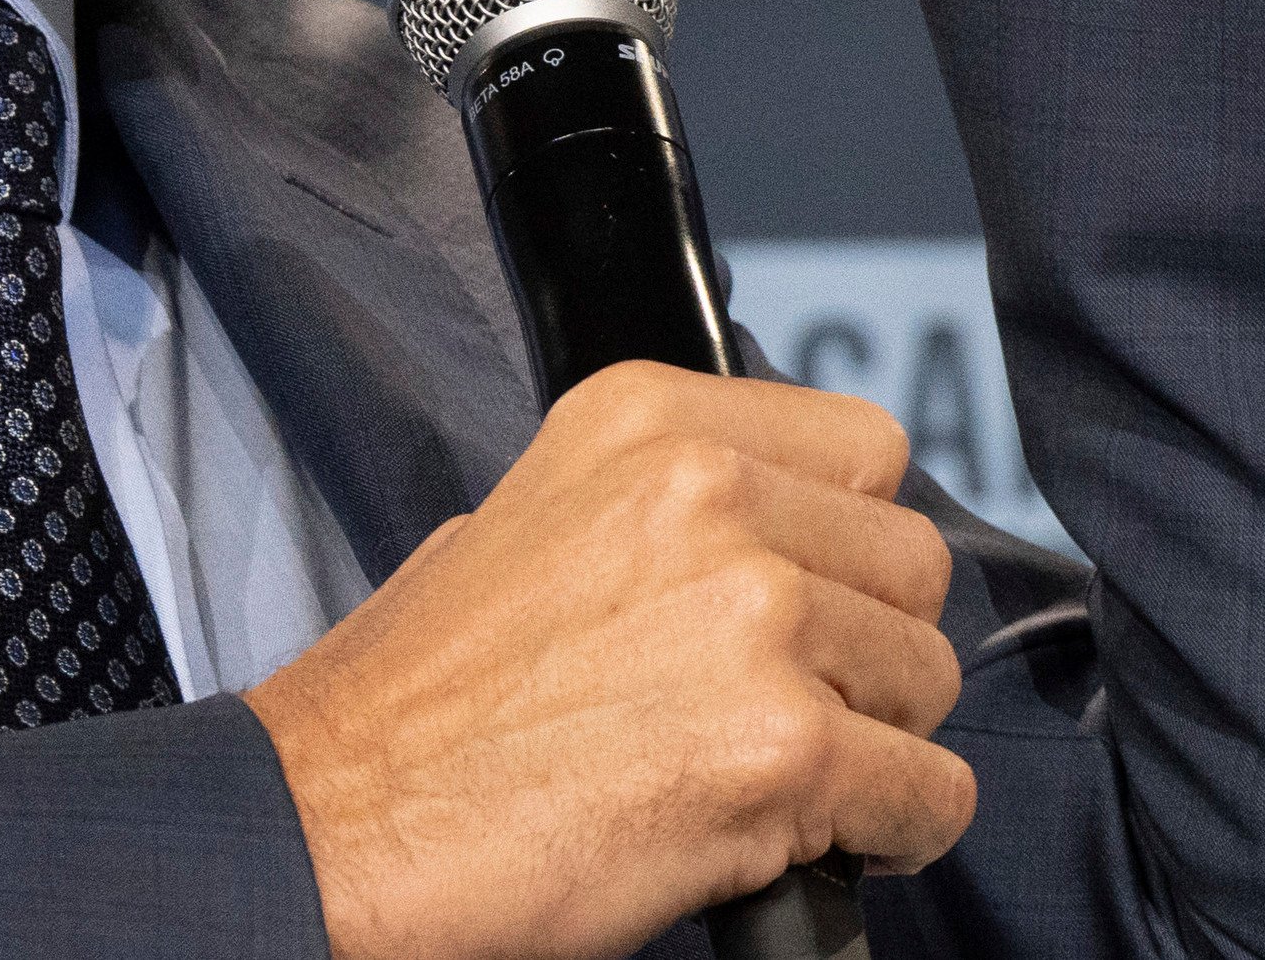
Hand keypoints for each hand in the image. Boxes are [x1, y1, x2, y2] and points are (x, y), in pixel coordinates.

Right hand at [240, 364, 971, 959]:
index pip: (866, 452)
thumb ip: (664, 508)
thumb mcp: (526, 519)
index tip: (816, 597)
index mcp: (650, 422)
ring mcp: (757, 616)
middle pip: (911, 564)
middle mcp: (713, 494)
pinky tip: (819, 842)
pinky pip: (929, 794)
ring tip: (782, 778)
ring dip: (877, 741)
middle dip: (870, 646)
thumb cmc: (413, 705)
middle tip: (797, 704)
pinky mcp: (783, 746)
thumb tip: (778, 545)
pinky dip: (895, 831)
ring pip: (927, 679)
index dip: (848, 543)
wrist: (336, 826)